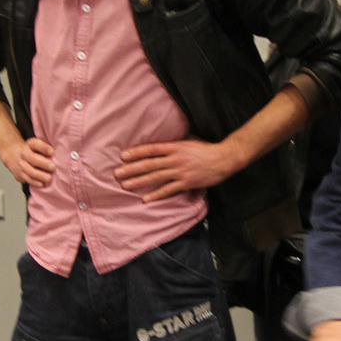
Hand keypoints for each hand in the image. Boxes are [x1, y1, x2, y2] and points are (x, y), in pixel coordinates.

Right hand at [2, 136, 54, 187]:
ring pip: (30, 171)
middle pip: (32, 158)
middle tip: (53, 167)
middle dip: (43, 163)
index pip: (35, 144)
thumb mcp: (37, 146)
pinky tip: (42, 184)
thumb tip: (62, 153)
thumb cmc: (33, 152)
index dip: (44, 147)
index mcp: (30, 145)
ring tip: (49, 178)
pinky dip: (36, 183)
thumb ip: (47, 148)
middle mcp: (24, 154)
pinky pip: (28, 179)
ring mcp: (21, 165)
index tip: (52, 152)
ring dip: (40, 175)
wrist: (14, 156)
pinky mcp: (20, 175)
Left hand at [115, 138, 241, 200]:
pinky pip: (168, 190)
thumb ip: (174, 145)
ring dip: (139, 181)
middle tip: (117, 173)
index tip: (123, 156)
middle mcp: (175, 159)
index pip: (151, 149)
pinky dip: (156, 194)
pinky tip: (145, 198)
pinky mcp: (186, 183)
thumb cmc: (206, 149)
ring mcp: (180, 172)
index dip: (136, 152)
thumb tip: (160, 147)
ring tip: (125, 185)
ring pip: (155, 177)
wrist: (223, 159)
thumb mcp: (188, 142)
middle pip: (149, 164)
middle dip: (131, 169)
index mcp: (175, 147)